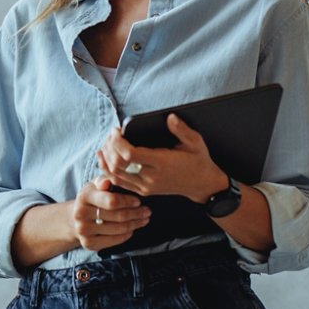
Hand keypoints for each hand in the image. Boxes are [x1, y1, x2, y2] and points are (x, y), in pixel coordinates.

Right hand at [72, 176, 149, 251]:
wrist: (75, 216)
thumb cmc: (93, 197)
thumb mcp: (96, 184)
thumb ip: (104, 180)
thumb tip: (107, 181)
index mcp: (84, 196)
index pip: (112, 201)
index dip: (128, 202)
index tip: (139, 201)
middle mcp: (81, 214)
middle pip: (117, 216)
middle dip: (136, 214)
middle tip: (147, 211)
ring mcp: (83, 230)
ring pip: (118, 229)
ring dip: (134, 224)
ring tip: (143, 220)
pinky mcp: (88, 243)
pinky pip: (114, 240)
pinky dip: (126, 235)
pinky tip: (132, 229)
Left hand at [96, 115, 229, 201]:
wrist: (203, 184)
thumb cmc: (198, 161)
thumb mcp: (195, 142)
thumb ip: (182, 129)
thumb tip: (170, 117)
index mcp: (162, 163)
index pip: (130, 155)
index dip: (118, 142)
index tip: (117, 131)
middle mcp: (151, 177)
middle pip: (118, 165)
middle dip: (109, 147)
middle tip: (111, 134)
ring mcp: (146, 186)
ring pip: (115, 175)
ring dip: (106, 159)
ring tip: (106, 143)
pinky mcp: (143, 191)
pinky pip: (119, 183)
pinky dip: (108, 171)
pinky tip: (105, 159)